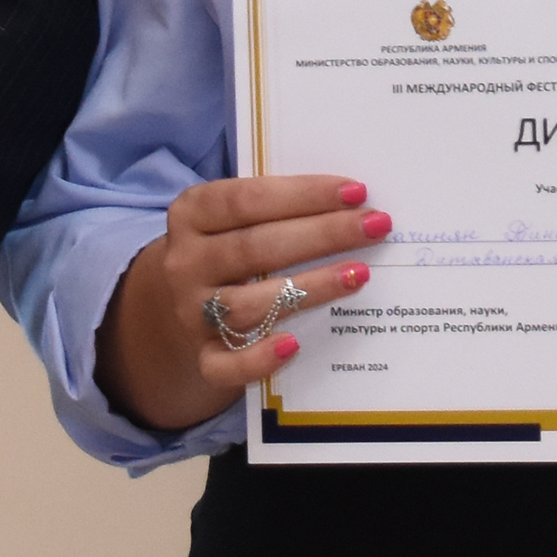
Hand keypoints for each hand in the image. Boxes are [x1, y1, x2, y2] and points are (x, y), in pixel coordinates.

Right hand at [95, 176, 387, 433]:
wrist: (181, 302)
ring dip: (309, 288)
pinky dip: (258, 359)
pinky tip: (295, 344)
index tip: (356, 191)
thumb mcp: (235, 217)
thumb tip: (352, 201)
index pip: (247, 199)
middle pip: (255, 247)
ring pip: (248, 304)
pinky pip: (225, 366)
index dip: (303, 194)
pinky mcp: (202, 356)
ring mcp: (191, 313)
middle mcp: (185, 262)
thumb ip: (277, 207)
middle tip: (375, 225)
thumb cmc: (230, 247)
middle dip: (322, 234)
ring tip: (359, 274)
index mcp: (191, 213)